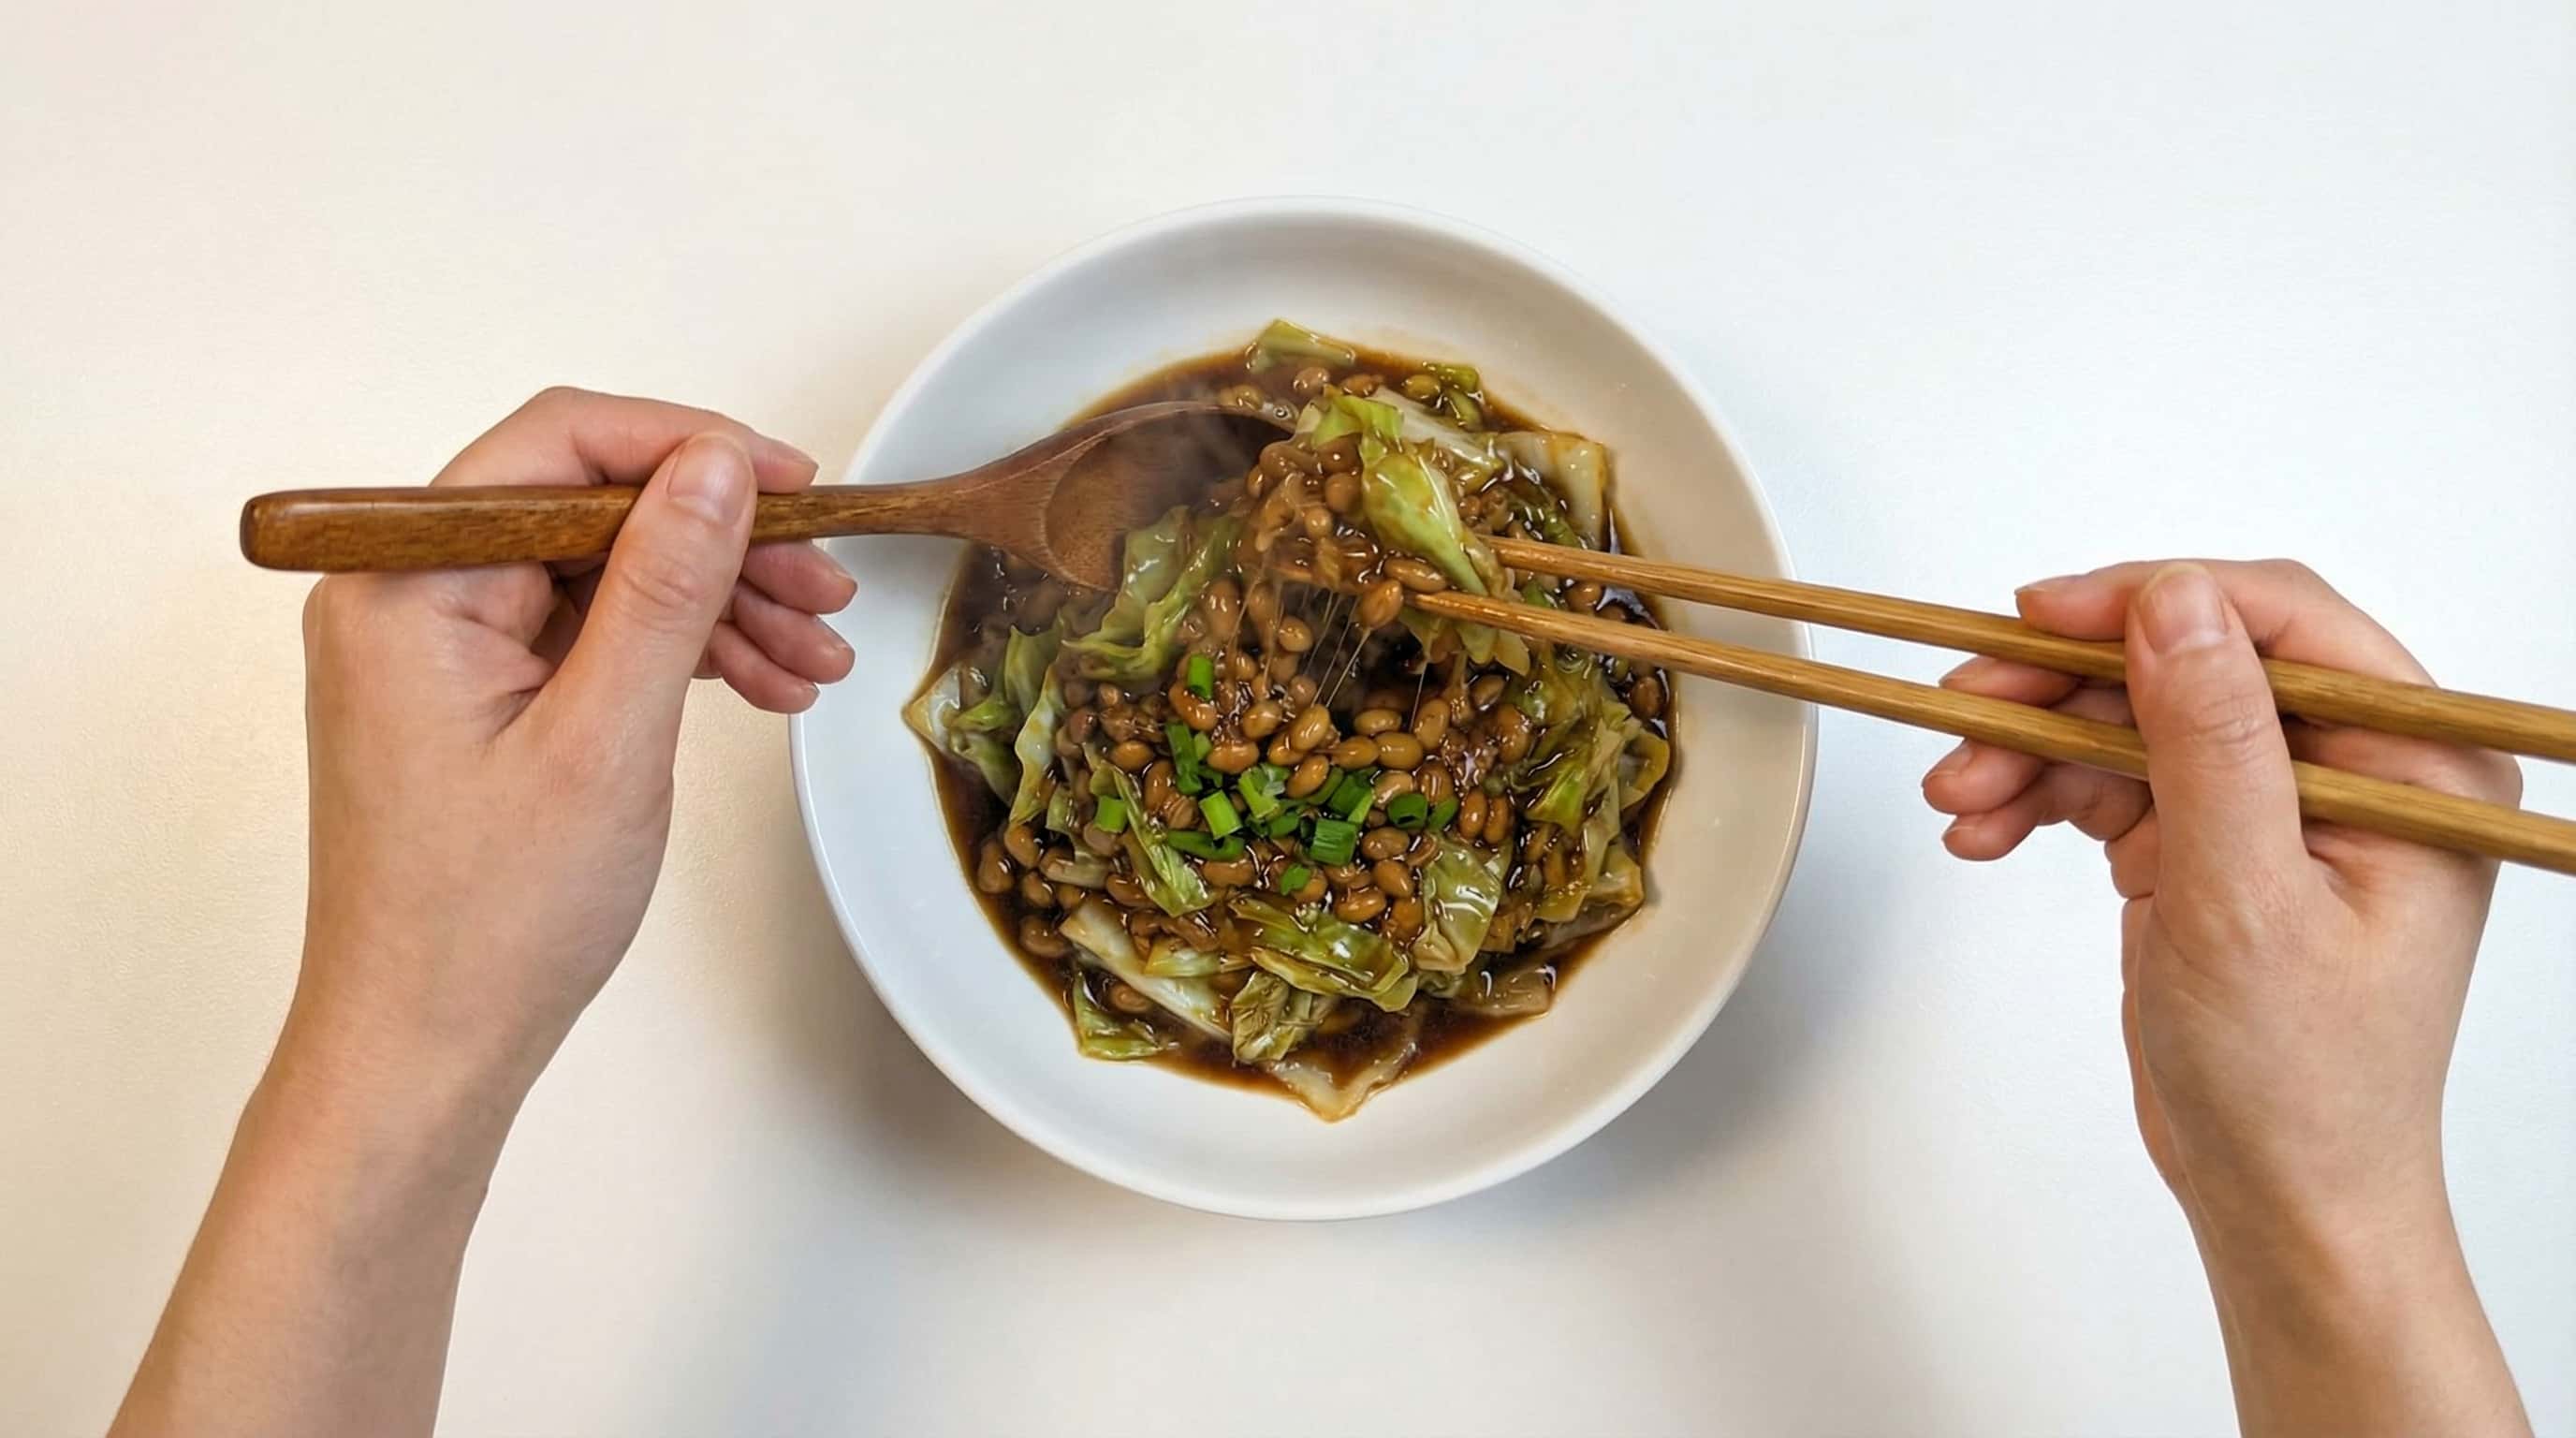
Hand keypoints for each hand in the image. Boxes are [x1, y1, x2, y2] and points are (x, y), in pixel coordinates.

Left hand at [292, 388, 855, 1101]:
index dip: (689, 448)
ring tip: (818, 659)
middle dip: (722, 543)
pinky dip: (679, 652)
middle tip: (827, 589)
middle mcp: (407, 593)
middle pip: (591, 509)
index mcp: (406, 583)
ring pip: (606, 573)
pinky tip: (764, 686)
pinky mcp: (474, 694)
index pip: (559, 447)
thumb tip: (716, 464)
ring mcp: (440, 646)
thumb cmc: (489, 922)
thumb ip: (664, 585)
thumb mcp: (605, 738)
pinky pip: (591, 633)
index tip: (796, 486)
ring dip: (718, 603)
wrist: (426, 1050)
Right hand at [1920, 560, 2527, 1434]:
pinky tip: (1983, 829)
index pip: (2282, 624)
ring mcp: (2280, 805)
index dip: (2154, 602)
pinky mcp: (2213, 844)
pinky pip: (2112, 781)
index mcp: (2418, 764)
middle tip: (1966, 708)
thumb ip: (2212, 741)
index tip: (2041, 615)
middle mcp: (2358, 768)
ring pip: (2133, 718)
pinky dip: (2040, 795)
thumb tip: (2173, 602)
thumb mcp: (2245, 901)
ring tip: (1958, 795)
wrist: (2278, 1202)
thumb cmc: (2300, 1087)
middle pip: (2188, 664)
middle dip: (2065, 688)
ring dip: (2033, 746)